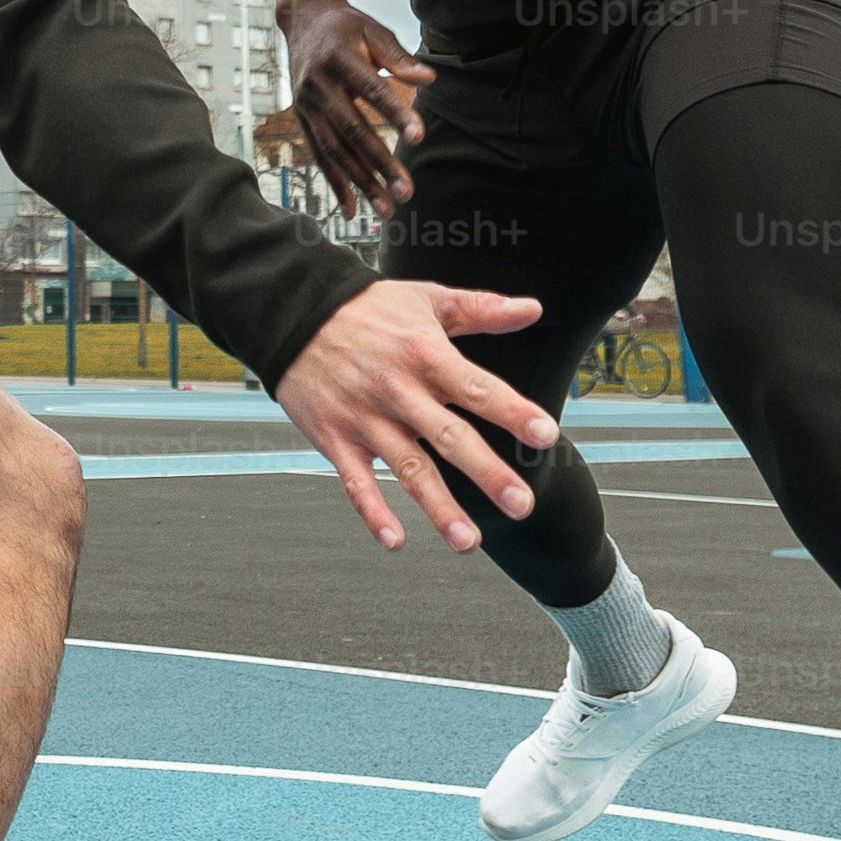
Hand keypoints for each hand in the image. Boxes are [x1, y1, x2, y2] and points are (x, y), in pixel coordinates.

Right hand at [273, 280, 556, 551]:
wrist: (294, 313)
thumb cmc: (367, 308)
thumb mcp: (427, 298)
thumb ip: (482, 308)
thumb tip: (532, 308)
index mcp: (427, 356)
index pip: (478, 388)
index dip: (513, 412)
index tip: (545, 435)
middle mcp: (399, 392)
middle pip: (450, 438)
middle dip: (487, 474)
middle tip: (520, 505)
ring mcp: (366, 420)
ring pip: (408, 470)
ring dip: (439, 509)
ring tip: (468, 542)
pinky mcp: (337, 440)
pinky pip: (356, 483)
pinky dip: (373, 513)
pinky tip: (395, 541)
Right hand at [281, 0, 431, 210]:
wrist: (303, 20)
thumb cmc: (347, 26)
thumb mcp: (373, 31)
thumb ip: (399, 57)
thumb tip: (428, 77)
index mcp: (338, 59)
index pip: (371, 90)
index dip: (394, 113)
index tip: (418, 136)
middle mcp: (317, 85)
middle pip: (350, 129)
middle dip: (379, 162)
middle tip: (405, 190)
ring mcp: (306, 105)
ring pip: (333, 150)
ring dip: (359, 182)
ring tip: (386, 208)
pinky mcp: (302, 120)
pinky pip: (319, 155)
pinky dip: (335, 183)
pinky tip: (352, 209)